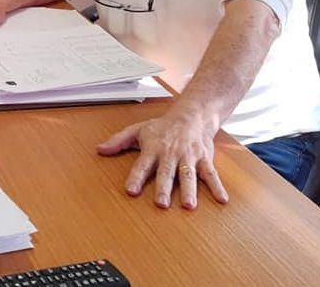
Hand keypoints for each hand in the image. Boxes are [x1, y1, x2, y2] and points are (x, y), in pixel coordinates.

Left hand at [96, 112, 227, 209]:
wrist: (191, 115)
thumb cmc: (162, 127)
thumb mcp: (137, 130)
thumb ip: (118, 141)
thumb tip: (99, 149)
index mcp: (153, 148)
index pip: (142, 165)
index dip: (136, 177)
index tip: (130, 191)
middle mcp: (171, 154)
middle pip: (167, 173)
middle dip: (164, 188)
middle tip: (161, 203)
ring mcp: (189, 157)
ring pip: (189, 175)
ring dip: (190, 190)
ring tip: (189, 206)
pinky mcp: (204, 159)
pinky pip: (212, 174)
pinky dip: (217, 187)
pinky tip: (221, 201)